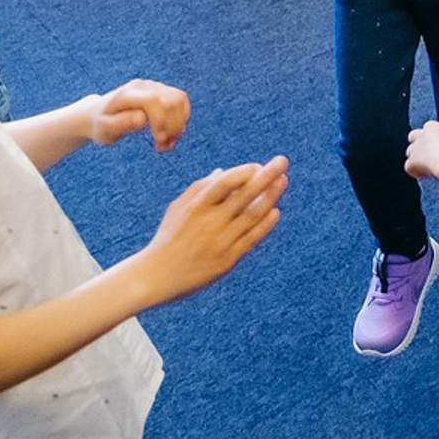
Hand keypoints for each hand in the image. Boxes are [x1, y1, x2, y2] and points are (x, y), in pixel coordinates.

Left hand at [89, 79, 191, 151]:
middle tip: (163, 148)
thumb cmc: (101, 125)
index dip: (161, 120)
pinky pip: (181, 102)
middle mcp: (144, 86)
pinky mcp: (163, 91)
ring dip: (179, 124)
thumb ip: (121, 124)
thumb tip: (142, 118)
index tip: (159, 140)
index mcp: (128, 93)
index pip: (153, 101)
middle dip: (172, 126)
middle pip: (170, 101)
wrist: (99, 114)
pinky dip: (181, 120)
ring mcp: (155, 86)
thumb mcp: (103, 130)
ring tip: (168, 144)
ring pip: (179, 100)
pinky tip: (172, 135)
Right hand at [137, 156, 288, 304]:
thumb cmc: (168, 237)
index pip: (226, 183)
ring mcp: (220, 242)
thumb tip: (225, 171)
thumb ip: (201, 188)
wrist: (155, 278)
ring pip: (253, 216)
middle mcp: (210, 223)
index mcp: (196, 208)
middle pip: (245, 195)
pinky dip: (266, 225)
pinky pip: (251, 239)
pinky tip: (276, 211)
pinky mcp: (227, 260)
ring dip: (271, 197)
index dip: (244, 171)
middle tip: (282, 161)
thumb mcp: (178, 208)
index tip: (257, 165)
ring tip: (283, 181)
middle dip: (267, 176)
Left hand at [405, 117, 438, 181]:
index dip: (430, 138)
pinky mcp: (411, 161)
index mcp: (431, 126)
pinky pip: (408, 167)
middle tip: (426, 154)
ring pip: (409, 153)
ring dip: (416, 159)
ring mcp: (414, 149)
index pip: (426, 129)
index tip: (437, 146)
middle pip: (412, 137)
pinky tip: (424, 175)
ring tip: (426, 167)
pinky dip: (414, 172)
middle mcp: (420, 135)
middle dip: (417, 144)